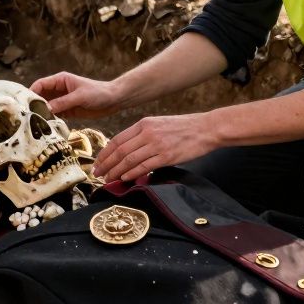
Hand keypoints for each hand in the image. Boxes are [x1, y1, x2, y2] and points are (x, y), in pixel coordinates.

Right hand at [29, 72, 122, 118]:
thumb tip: (46, 109)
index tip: (24, 104)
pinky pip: (55, 116)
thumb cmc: (98, 93)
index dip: (31, 93)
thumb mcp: (80, 96)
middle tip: (26, 117)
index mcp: (60, 80)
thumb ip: (63, 103)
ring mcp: (62, 101)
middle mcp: (59, 90)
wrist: (113, 100)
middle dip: (34, 105)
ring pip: (47, 108)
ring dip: (42, 115)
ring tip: (34, 124)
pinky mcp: (67, 111)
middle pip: (41, 97)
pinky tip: (46, 128)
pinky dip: (50, 121)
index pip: (40, 85)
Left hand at [92, 113, 219, 182]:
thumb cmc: (183, 128)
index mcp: (143, 124)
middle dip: (106, 164)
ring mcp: (156, 144)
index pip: (117, 140)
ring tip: (108, 179)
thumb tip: (126, 150)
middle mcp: (147, 133)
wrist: (205, 129)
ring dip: (116, 171)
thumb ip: (142, 134)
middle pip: (119, 151)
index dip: (105, 153)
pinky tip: (124, 178)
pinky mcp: (166, 156)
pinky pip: (144, 166)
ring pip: (129, 160)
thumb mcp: (158, 124)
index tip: (98, 162)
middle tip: (97, 174)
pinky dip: (132, 173)